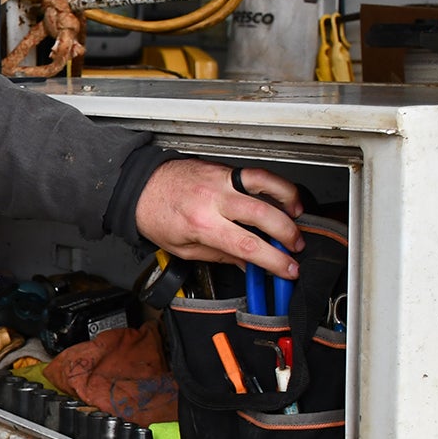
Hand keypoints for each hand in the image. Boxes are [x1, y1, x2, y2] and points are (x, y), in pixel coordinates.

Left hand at [134, 160, 303, 278]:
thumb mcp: (184, 248)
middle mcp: (213, 199)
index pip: (247, 245)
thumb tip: (249, 265)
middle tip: (296, 246)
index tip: (289, 269)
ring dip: (288, 199)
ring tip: (298, 216)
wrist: (139, 186)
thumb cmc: (156, 216)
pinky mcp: (222, 169)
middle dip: (287, 234)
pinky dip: (274, 184)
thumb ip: (221, 256)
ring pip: (264, 184)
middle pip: (262, 215)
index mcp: (201, 224)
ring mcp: (219, 180)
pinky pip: (255, 174)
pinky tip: (283, 196)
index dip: (274, 260)